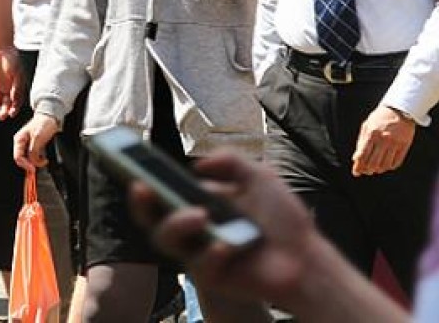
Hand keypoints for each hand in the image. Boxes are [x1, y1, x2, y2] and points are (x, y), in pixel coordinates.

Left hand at [0, 44, 23, 119]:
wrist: (1, 48)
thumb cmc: (12, 60)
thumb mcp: (17, 74)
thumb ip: (16, 87)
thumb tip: (14, 100)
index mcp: (16, 86)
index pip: (16, 100)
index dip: (14, 108)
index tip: (11, 115)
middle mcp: (8, 87)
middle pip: (6, 102)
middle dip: (4, 110)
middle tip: (1, 116)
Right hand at [13, 113, 58, 170]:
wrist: (51, 118)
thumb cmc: (44, 123)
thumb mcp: (38, 137)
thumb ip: (33, 151)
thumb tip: (32, 162)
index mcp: (19, 140)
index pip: (18, 157)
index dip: (25, 164)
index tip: (33, 169)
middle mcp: (21, 143)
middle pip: (22, 159)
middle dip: (31, 164)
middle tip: (40, 165)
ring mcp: (27, 145)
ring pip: (28, 159)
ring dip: (36, 162)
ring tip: (44, 160)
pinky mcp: (33, 147)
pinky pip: (33, 157)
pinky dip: (39, 160)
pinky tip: (44, 159)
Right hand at [130, 152, 320, 309]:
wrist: (306, 256)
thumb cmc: (283, 218)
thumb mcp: (259, 177)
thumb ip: (231, 161)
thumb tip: (198, 165)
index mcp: (202, 202)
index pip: (165, 191)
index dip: (146, 178)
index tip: (132, 162)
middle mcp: (195, 227)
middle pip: (153, 217)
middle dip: (142, 202)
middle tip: (142, 186)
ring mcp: (200, 251)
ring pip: (167, 239)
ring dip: (177, 223)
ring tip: (200, 215)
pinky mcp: (211, 276)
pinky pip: (200, 263)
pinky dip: (213, 252)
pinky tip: (229, 244)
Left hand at [351, 105, 415, 176]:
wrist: (399, 109)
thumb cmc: (380, 118)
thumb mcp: (367, 126)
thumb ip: (361, 142)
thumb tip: (355, 158)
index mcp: (372, 133)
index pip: (363, 155)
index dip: (358, 166)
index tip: (356, 172)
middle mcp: (384, 139)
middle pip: (373, 163)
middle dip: (367, 170)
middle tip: (366, 172)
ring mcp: (395, 143)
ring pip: (385, 165)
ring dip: (378, 170)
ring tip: (375, 169)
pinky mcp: (404, 145)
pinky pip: (396, 162)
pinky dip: (389, 167)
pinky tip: (386, 165)